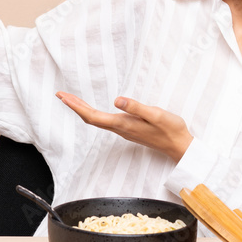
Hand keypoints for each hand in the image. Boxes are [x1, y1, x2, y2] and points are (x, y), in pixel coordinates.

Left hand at [56, 92, 192, 161]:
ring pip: (97, 120)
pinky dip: (94, 113)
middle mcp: (120, 129)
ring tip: (72, 99)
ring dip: (82, 109)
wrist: (180, 146)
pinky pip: (105, 121)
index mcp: (124, 124)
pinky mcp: (129, 129)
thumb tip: (116, 100)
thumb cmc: (171, 129)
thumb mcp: (156, 115)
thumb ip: (137, 107)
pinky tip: (93, 109)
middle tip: (61, 95)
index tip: (64, 97)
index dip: (76, 107)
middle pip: (91, 118)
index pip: (93, 116)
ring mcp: (124, 130)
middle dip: (75, 106)